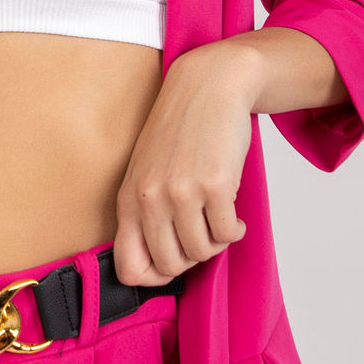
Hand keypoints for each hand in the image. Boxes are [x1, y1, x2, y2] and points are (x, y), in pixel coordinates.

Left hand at [112, 46, 255, 288]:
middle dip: (191, 259)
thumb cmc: (179, 132)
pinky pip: (227, 234)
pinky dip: (235, 231)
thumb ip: (146, 213)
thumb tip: (157, 266)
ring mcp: (181, 193)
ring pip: (202, 253)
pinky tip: (234, 213)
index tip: (174, 262)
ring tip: (218, 219)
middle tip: (202, 236)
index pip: (129, 269)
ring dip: (216, 242)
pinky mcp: (214, 186)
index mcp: (127, 200)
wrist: (208, 86)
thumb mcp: (146, 172)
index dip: (154, 277)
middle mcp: (150, 199)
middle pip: (170, 267)